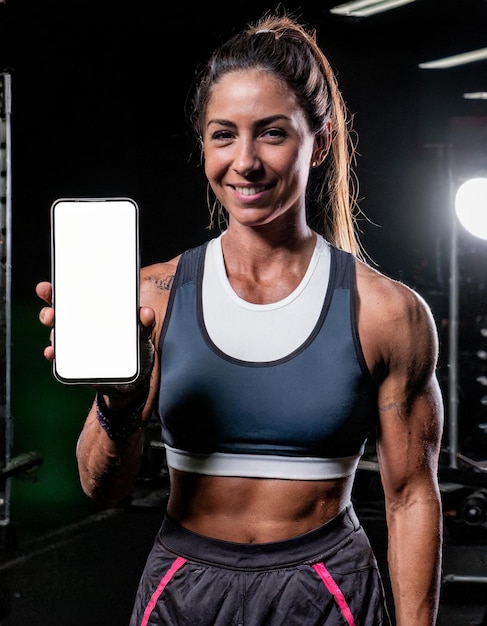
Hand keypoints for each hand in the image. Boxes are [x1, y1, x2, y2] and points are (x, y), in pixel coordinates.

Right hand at [35, 281, 155, 398]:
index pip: (73, 297)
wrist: (135, 379)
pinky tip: (52, 353)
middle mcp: (81, 326)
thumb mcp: (143, 334)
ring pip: (58, 336)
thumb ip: (145, 323)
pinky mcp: (76, 364)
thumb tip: (145, 312)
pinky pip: (61, 359)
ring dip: (52, 334)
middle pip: (59, 315)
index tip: (45, 288)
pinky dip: (55, 355)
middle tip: (51, 314)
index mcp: (95, 314)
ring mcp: (77, 345)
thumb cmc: (136, 348)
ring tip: (54, 333)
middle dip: (48, 312)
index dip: (57, 290)